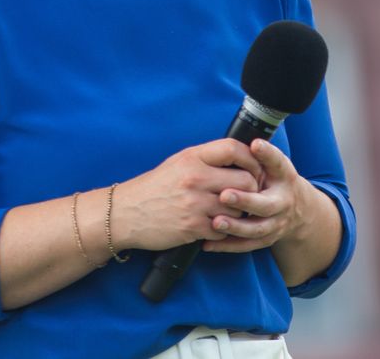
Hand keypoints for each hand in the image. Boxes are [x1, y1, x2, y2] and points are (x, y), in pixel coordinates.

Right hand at [113, 138, 263, 251]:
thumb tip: (240, 159)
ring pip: (238, 208)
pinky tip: (212, 226)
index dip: (252, 158)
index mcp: (191, 158)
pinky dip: (222, 230)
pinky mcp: (193, 227)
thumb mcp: (177, 163)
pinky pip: (225, 230)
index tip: (253, 168)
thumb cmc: (154, 188)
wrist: (125, 213)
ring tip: (226, 212)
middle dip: (251, 190)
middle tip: (247, 196)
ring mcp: (195, 204)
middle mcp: (195, 178)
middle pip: (246, 181)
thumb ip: (206, 159)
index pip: (234, 149)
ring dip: (237, 213)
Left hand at [201, 139, 317, 253]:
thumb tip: (248, 140)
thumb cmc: (274, 180)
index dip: (268, 154)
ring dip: (235, 226)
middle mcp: (282, 202)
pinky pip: (245, 245)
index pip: (278, 164)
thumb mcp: (273, 164)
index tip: (255, 145)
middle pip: (265, 204)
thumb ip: (260, 154)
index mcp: (284, 178)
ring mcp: (275, 224)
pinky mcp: (265, 239)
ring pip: (256, 229)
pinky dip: (227, 245)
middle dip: (246, 200)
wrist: (297, 210)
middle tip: (225, 195)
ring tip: (215, 222)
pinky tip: (208, 243)